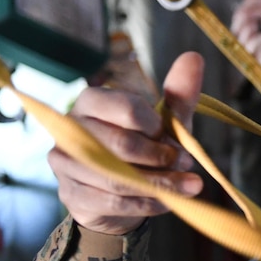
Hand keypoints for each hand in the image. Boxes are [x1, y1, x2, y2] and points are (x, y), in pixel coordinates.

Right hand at [49, 52, 204, 234]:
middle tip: (186, 163)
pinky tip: (168, 202)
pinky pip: (115, 202)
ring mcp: (66, 164)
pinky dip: (148, 203)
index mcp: (92, 101)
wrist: (117, 195)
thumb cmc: (142, 149)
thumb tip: (194, 58)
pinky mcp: (72, 195)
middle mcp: (71, 129)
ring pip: (119, 178)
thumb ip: (177, 94)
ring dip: (162, 184)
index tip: (172, 137)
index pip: (126, 108)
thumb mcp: (163, 122)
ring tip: (191, 185)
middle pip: (121, 145)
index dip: (155, 126)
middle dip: (161, 157)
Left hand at [231, 0, 260, 74]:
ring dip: (242, 34)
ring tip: (244, 44)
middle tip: (236, 33)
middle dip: (237, 21)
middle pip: (247, 8)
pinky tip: (251, 50)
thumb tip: (249, 23)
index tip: (238, 21)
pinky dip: (250, 46)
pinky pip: (255, 39)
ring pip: (247, 20)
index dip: (242, 8)